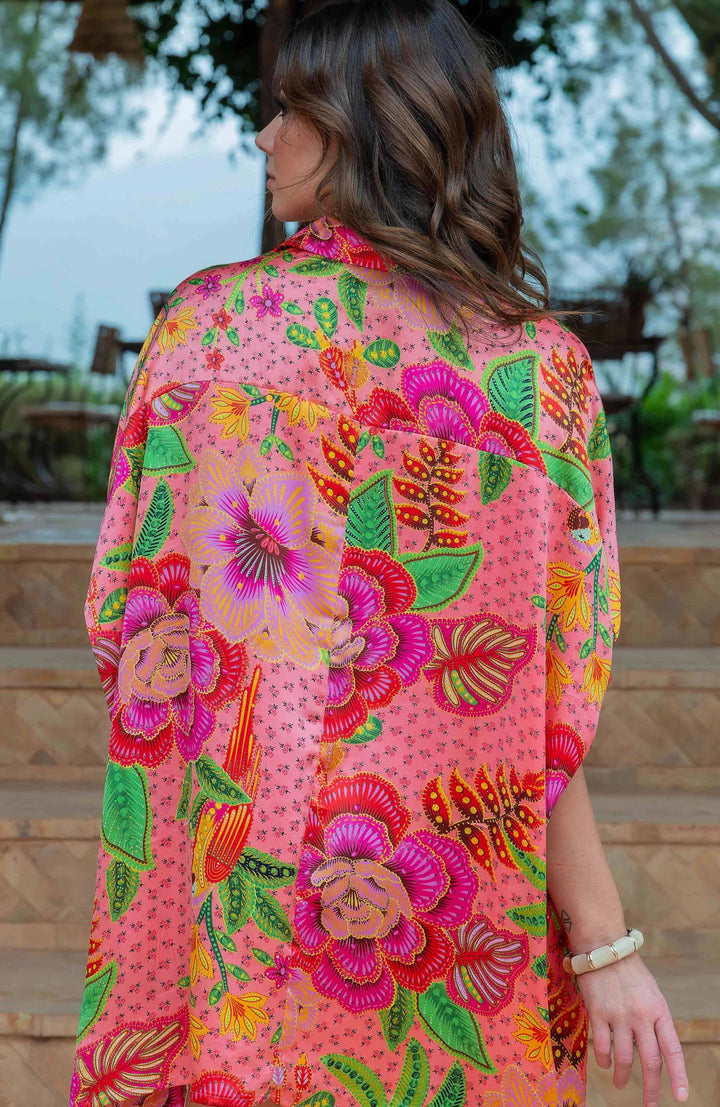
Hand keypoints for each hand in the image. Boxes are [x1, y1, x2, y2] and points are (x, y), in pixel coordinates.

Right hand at [574, 951, 688, 1105]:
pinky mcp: (598, 1013)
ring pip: (623, 1058)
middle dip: (650, 1088)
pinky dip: (603, 1060)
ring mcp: (619, 1015)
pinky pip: (602, 1047)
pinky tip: (604, 1063)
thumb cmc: (630, 972)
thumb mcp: (651, 994)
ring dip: (621, 1076)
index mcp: (659, 1010)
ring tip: (619, 1083)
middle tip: (649, 1105)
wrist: (604, 947)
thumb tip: (651, 1053)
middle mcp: (641, 1016)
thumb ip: (654, 1022)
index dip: (678, 1076)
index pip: (672, 1050)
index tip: (680, 1097)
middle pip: (649, 1061)